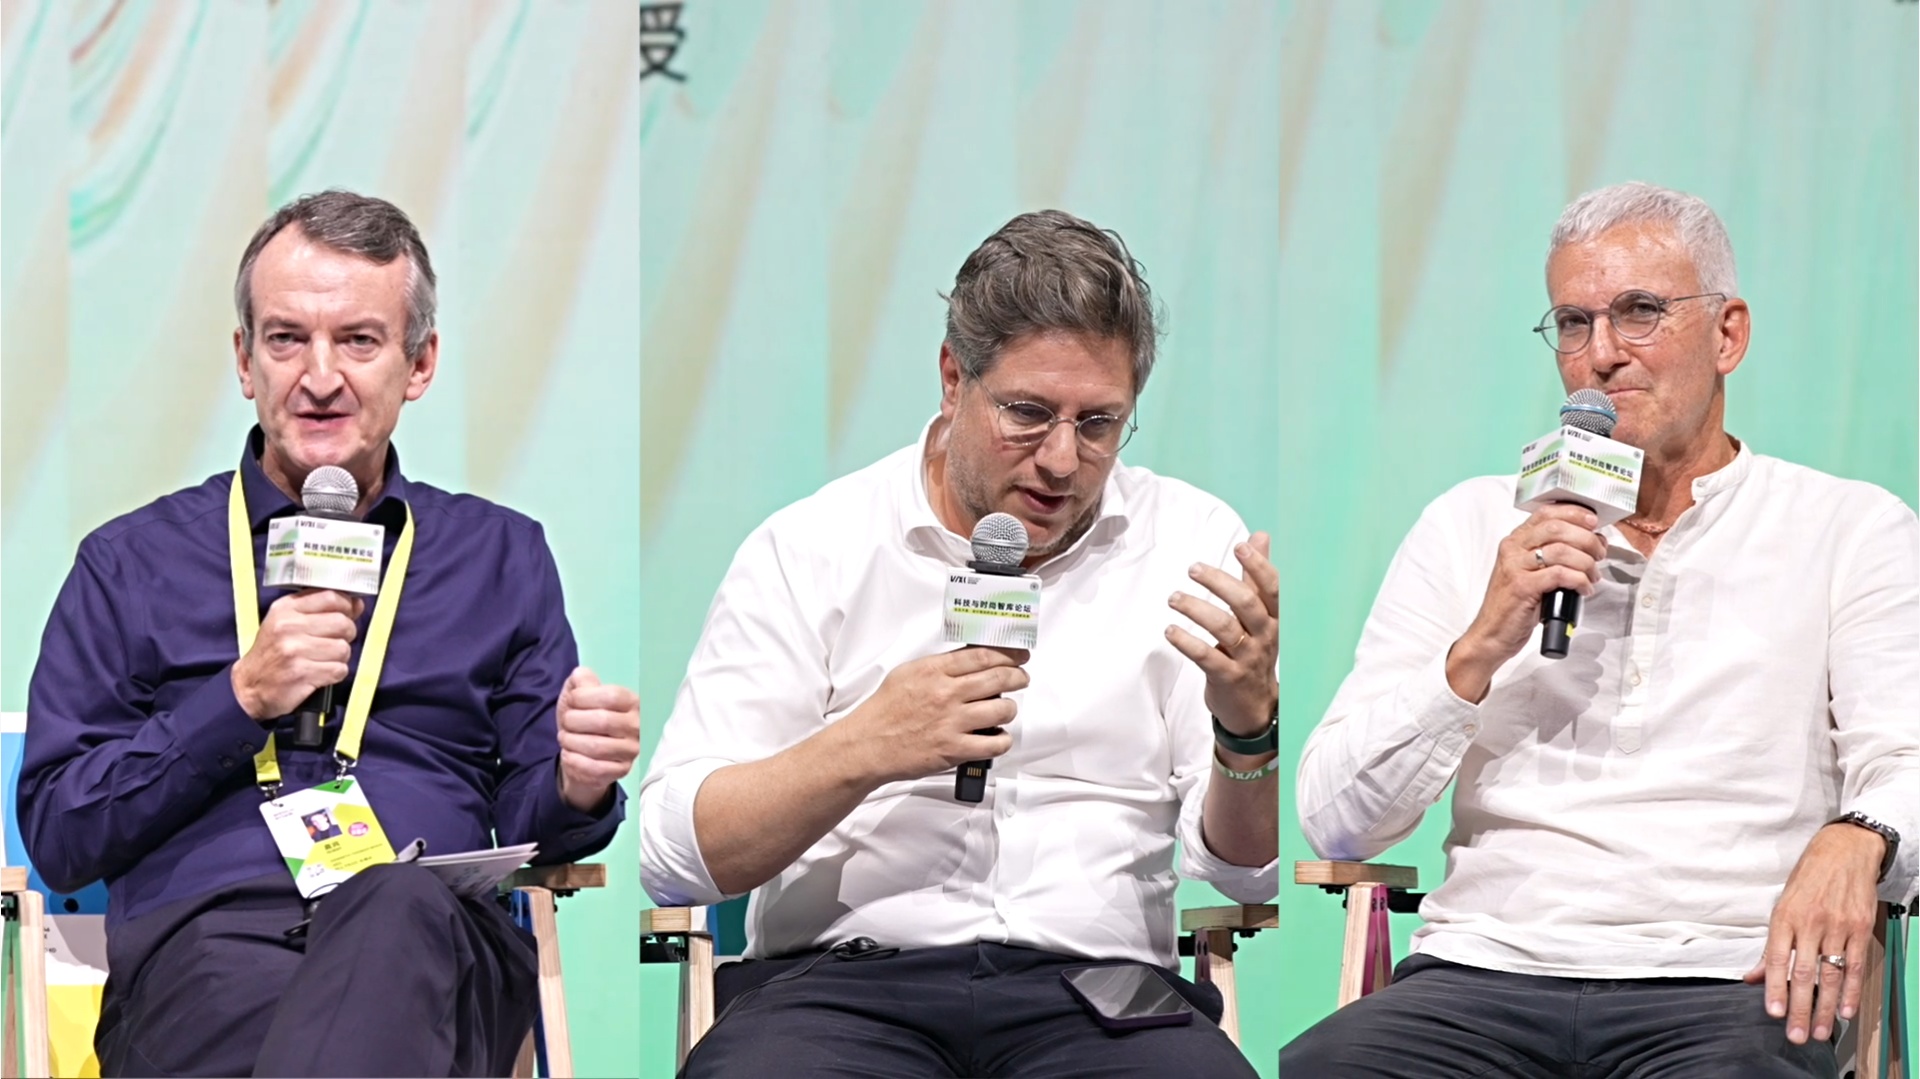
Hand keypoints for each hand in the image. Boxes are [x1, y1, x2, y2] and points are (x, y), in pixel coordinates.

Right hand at [231, 591, 365, 720]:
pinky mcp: (301, 673)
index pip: (330, 596)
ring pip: (343, 648)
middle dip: (346, 634)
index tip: (348, 614)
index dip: (347, 606)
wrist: (249, 686)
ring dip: (340, 657)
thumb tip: (357, 604)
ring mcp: (294, 650)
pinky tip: (320, 673)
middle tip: (334, 642)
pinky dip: (335, 673)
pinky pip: (339, 670)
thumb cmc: (274, 652)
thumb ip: (322, 609)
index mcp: (286, 609)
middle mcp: (289, 626)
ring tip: (323, 659)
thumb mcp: (288, 622)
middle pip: (342, 623)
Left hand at [557, 667, 640, 812]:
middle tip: (566, 723)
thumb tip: (580, 676)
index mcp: (632, 702)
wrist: (585, 754)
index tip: (572, 701)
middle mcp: (638, 725)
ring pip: (596, 746)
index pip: (611, 696)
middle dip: (573, 721)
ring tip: (565, 738)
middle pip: (603, 721)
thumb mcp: (580, 695)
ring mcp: (632, 750)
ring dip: (571, 741)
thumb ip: (581, 681)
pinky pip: (594, 768)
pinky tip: (568, 754)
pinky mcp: (622, 770)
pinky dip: (573, 760)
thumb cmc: (584, 719)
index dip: (584, 697)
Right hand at [839, 647, 1029, 786]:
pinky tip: (998, 737)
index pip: (982, 656)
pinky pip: (994, 744)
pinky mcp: (954, 749)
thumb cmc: (884, 711)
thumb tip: (968, 660)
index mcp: (934, 671)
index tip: (1019, 655)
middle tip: (1022, 678)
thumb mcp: (907, 674)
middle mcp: (946, 694)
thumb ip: (939, 666)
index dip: (1008, 654)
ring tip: (1005, 710)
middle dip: (1018, 677)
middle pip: (998, 678)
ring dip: (1010, 709)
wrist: (867, 745)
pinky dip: (1002, 740)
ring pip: (1002, 710)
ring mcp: (952, 722)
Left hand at [1166, 533, 1277, 736]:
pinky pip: (1205, 656)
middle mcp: (1264, 637)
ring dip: (1195, 609)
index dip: (1258, 566)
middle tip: (1193, 569)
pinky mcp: (1227, 678)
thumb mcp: (1261, 617)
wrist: (1254, 708)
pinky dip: (1186, 641)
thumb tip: (1259, 536)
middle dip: (1219, 583)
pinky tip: (1170, 630)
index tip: (1240, 546)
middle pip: (1246, 604)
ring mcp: (1247, 658)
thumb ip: (1256, 578)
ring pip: (1224, 628)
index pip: (1271, 589)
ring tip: (1173, 599)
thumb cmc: (1253, 652)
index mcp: (1274, 619)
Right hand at [1446, 505, 1606, 701]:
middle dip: (1587, 538)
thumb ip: (1552, 555)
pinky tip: (1584, 589)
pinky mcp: (1522, 587)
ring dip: (1586, 562)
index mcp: (1515, 541)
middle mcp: (1512, 549)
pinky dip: (1580, 581)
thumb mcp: (1531, 573)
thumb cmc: (1516, 605)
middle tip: (1599, 552)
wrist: (1492, 634)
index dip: (1574, 513)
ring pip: (1561, 550)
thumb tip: (1590, 544)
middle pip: (1557, 528)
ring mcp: (1515, 567)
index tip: (1593, 521)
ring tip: (1593, 576)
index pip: (1546, 512)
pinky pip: (1560, 574)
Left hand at [1743, 823, 1885, 1044]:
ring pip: (1830, 974)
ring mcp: (1837, 926)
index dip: (1774, 988)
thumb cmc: (1808, 879)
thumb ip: (1771, 946)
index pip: (1777, 959)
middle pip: (1803, 973)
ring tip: (1820, 1031)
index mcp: (1784, 917)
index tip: (1772, 1012)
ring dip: (1825, 1007)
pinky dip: (1852, 991)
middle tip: (1795, 1034)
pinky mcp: (1859, 928)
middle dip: (1798, 1007)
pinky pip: (1855, 965)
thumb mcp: (1782, 905)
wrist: (1844, 851)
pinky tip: (1846, 1010)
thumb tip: (1754, 977)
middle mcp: (1810, 923)